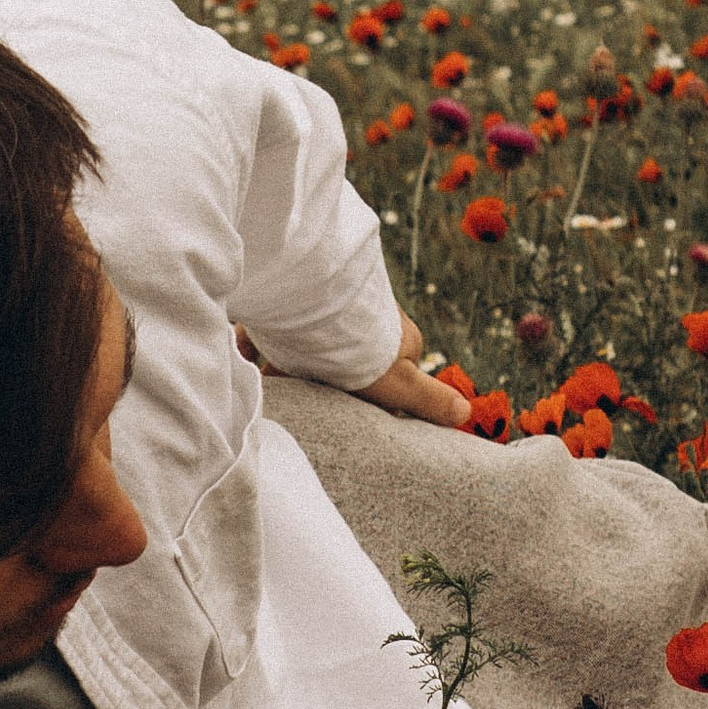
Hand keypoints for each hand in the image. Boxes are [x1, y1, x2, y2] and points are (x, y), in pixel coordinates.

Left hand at [240, 313, 474, 429]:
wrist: (312, 288)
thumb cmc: (357, 341)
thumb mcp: (396, 381)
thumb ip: (427, 399)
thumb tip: (465, 415)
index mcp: (396, 336)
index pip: (389, 375)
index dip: (369, 400)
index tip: (346, 420)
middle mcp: (364, 315)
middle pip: (345, 357)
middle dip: (324, 379)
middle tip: (302, 402)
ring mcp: (328, 302)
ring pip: (309, 339)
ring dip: (290, 361)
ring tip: (270, 382)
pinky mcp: (290, 294)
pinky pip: (272, 321)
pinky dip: (257, 340)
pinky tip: (242, 355)